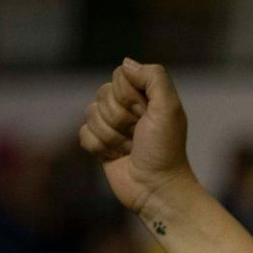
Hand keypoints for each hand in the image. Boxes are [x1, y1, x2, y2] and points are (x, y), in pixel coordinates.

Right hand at [78, 59, 194, 217]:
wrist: (156, 188)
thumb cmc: (165, 150)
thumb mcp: (169, 108)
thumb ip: (154, 78)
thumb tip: (126, 64)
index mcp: (146, 96)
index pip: (119, 76)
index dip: (129, 95)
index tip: (146, 114)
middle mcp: (129, 108)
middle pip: (102, 94)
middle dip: (120, 118)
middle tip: (138, 135)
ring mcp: (113, 127)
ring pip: (90, 114)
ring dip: (111, 135)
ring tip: (130, 149)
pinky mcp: (100, 145)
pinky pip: (83, 134)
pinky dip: (98, 146)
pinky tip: (116, 157)